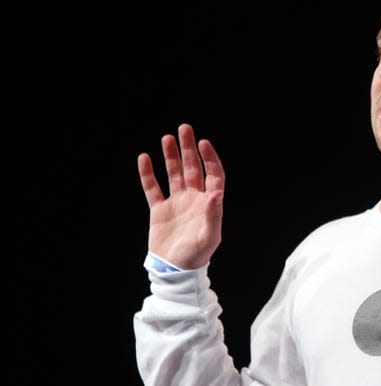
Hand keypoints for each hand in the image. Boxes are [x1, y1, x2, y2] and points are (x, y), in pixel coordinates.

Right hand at [138, 123, 224, 268]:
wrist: (175, 271)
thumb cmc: (196, 256)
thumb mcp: (208, 237)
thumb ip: (213, 215)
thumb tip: (216, 193)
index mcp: (209, 204)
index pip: (213, 174)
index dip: (210, 158)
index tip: (203, 142)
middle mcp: (194, 199)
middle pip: (192, 168)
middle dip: (189, 148)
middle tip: (185, 128)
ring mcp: (176, 203)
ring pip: (173, 174)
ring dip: (171, 156)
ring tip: (167, 138)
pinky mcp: (159, 210)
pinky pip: (153, 188)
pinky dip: (148, 174)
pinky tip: (144, 158)